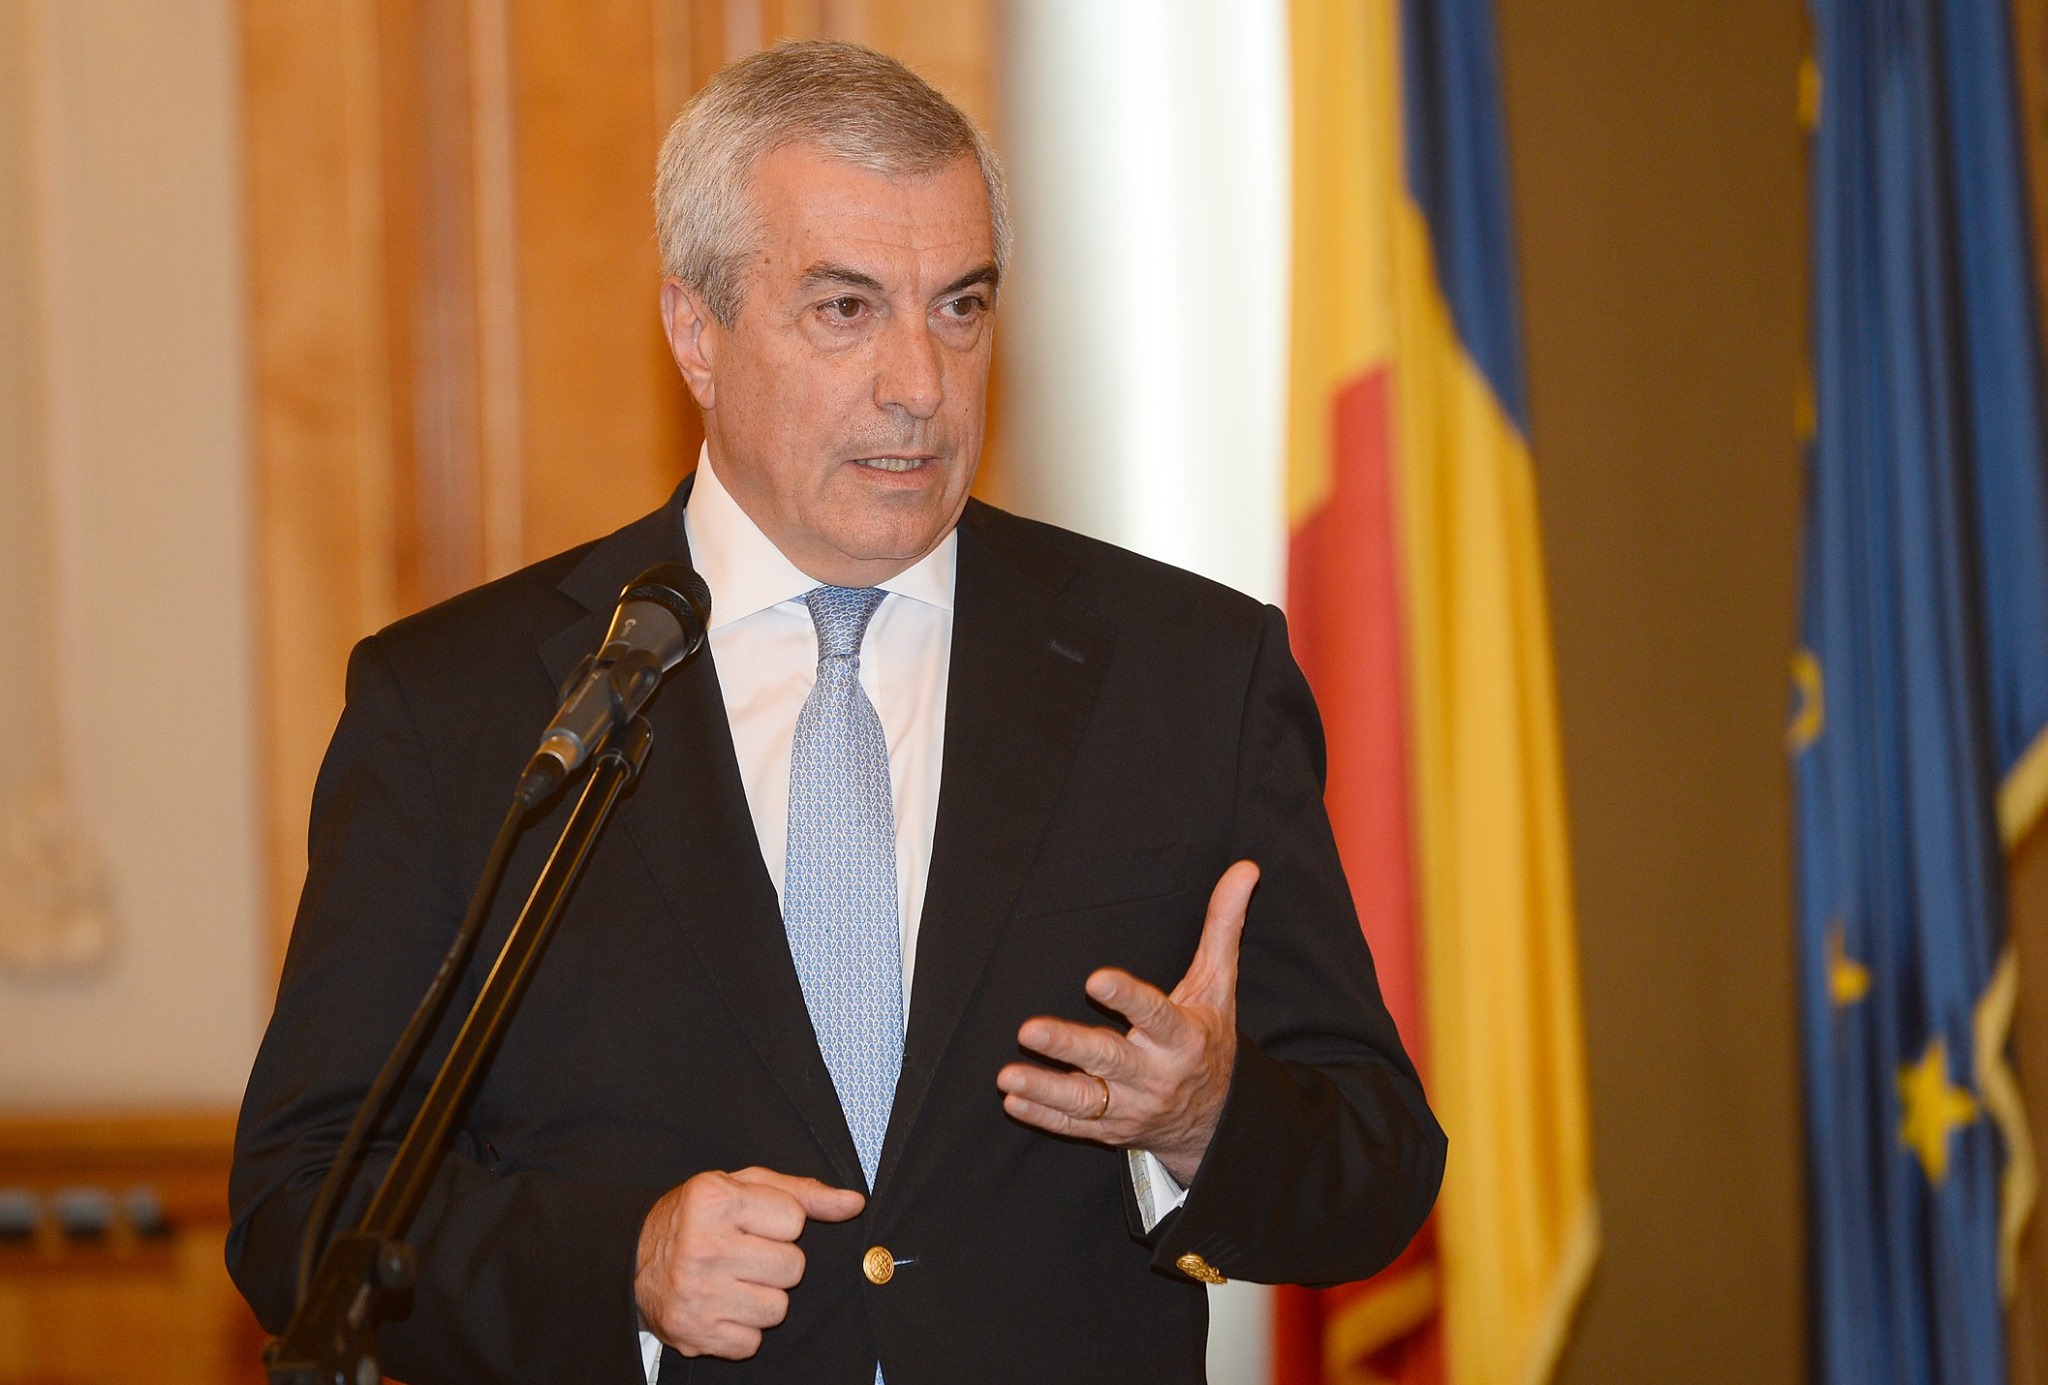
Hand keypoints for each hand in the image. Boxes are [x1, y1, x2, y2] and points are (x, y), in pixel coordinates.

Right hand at [634, 1166, 864, 1359]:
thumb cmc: (699, 1217)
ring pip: (778, 1309)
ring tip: (734, 1281)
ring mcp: (697, 1293)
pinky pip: (752, 1342)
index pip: (794, 1220)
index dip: (782, 1224)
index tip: (755, 1224)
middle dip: (777, 1263)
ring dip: (763, 1299)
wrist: (633, 1260)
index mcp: (716, 1200)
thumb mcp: (743, 1188)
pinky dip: (743, 1330)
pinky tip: (722, 1307)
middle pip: (793, 1268)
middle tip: (747, 1255)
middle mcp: (704, 1246)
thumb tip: (854, 1203)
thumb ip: (802, 1193)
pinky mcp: (694, 1332)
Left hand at [996, 860, 1257, 1185]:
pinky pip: (1076, 1127)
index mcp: (1182, 1037)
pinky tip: (1014, 1100)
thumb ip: (1224, 927)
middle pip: (1110, 1060)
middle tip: (1029, 1029)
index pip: (1154, 1014)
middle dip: (1070, 1046)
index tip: (1096, 979)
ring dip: (1046, 1089)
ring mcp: (1132, 1106)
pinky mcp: (1112, 1129)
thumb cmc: (1210, 1040)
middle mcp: (1156, 1075)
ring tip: (1007, 1077)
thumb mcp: (1219, 986)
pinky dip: (1044, 1116)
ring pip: (1086, 1101)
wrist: (1217, 1121)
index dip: (1126, 998)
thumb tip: (1244, 869)